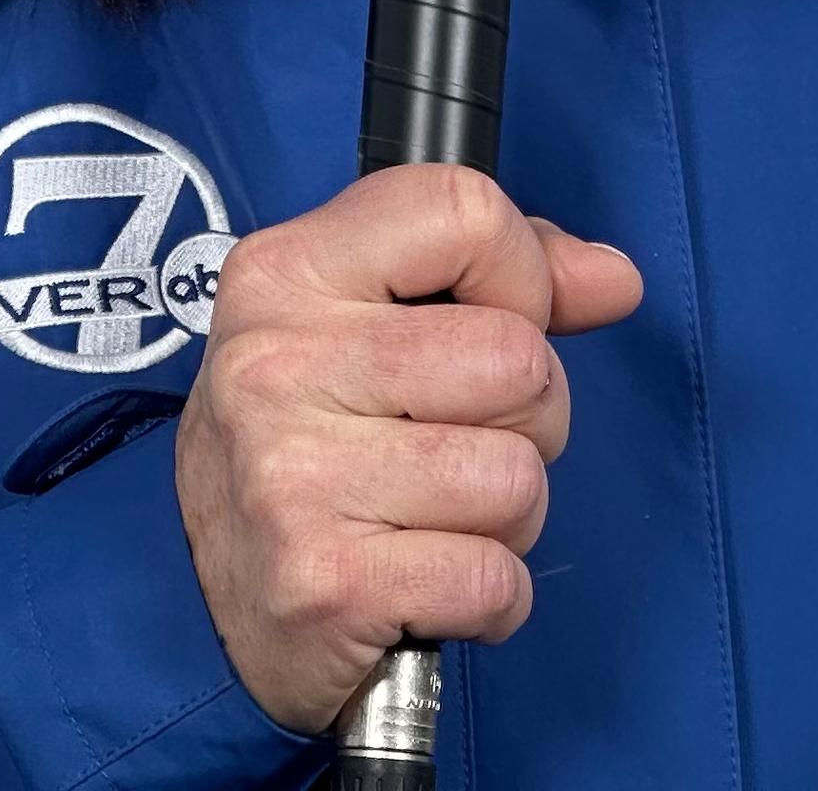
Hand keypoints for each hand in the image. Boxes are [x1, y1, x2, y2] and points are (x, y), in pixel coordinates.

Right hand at [172, 165, 642, 733]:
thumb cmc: (312, 443)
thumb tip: (614, 280)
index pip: (464, 210)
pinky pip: (495, 578)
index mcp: (285, 272)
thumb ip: (503, 281)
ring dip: (507, 516)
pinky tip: (428, 585)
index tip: (496, 321)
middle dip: (528, 417)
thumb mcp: (372, 325)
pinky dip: (490, 598)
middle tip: (456, 443)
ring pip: (519, 476)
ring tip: (434, 518)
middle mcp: (274, 363)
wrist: (203, 607)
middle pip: (520, 358)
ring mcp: (290, 476)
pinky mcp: (322, 585)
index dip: (522, 273)